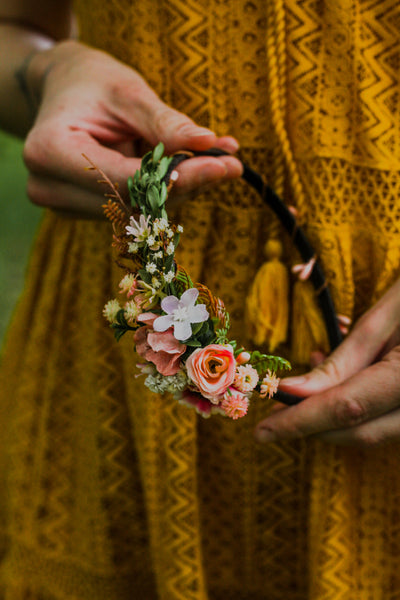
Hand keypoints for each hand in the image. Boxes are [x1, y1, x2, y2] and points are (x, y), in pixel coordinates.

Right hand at [23, 40, 241, 216]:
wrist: (61, 91)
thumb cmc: (91, 82)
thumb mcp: (128, 91)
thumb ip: (166, 122)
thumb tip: (210, 145)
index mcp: (50, 152)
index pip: (125, 182)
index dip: (178, 178)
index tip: (223, 164)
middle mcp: (49, 188)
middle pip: (133, 204)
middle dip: (186, 185)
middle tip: (230, 164)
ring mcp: (64, 206)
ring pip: (138, 213)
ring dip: (180, 191)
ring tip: (214, 162)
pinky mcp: (83, 212)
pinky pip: (134, 211)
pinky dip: (165, 193)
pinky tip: (187, 170)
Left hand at [255, 277, 399, 445]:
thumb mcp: (385, 317)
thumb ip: (343, 360)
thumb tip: (294, 391)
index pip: (346, 410)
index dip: (300, 422)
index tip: (263, 431)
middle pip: (361, 432)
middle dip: (313, 425)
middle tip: (277, 410)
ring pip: (376, 431)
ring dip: (335, 417)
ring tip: (310, 384)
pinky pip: (391, 421)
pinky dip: (361, 409)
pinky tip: (347, 381)